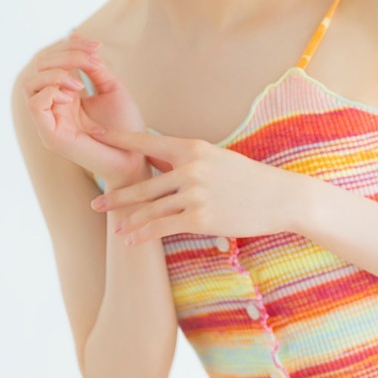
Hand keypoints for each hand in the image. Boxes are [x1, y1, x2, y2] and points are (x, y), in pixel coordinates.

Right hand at [20, 32, 151, 182]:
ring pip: (30, 83)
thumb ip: (93, 65)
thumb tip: (76, 34)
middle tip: (93, 60)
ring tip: (80, 83)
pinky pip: (34, 105)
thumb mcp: (111, 87)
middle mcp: (52, 106)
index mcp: (64, 93)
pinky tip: (72, 96)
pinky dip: (50, 92)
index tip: (97, 46)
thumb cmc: (126, 127)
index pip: (52, 60)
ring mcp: (49, 121)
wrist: (136, 158)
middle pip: (39, 67)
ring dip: (56, 74)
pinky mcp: (50, 136)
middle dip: (65, 56)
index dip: (70, 46)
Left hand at [86, 125, 302, 243]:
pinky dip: (144, 235)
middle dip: (117, 195)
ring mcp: (194, 194)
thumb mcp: (219, 158)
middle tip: (95, 203)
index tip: (95, 136)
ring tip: (112, 227)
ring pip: (150, 209)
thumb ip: (189, 159)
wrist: (283, 197)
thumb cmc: (251, 180)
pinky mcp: (201, 218)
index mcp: (193, 147)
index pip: (146, 142)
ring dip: (128, 220)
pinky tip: (131, 240)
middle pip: (143, 183)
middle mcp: (190, 168)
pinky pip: (164, 227)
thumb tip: (161, 161)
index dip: (118, 140)